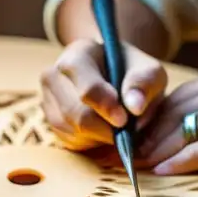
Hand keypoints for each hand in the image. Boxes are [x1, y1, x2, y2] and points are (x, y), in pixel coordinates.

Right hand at [40, 39, 167, 151]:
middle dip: (105, 127)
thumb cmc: (133, 73)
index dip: (105, 106)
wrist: (117, 78)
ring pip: (72, 130)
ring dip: (100, 136)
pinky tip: (104, 129)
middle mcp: (54, 74)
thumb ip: (145, 83)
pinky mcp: (50, 120)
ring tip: (117, 124)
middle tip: (127, 129)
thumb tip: (134, 106)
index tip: (124, 120)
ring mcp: (48, 98)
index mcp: (78, 54)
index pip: (85, 85)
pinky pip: (70, 141)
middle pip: (75, 113)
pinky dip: (92, 142)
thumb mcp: (149, 71)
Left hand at [141, 58, 197, 175]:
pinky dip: (177, 162)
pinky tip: (162, 171)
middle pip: (175, 108)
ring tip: (136, 163)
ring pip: (181, 130)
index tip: (143, 128)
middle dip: (148, 130)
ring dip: (155, 148)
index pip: (184, 91)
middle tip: (128, 148)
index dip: (158, 112)